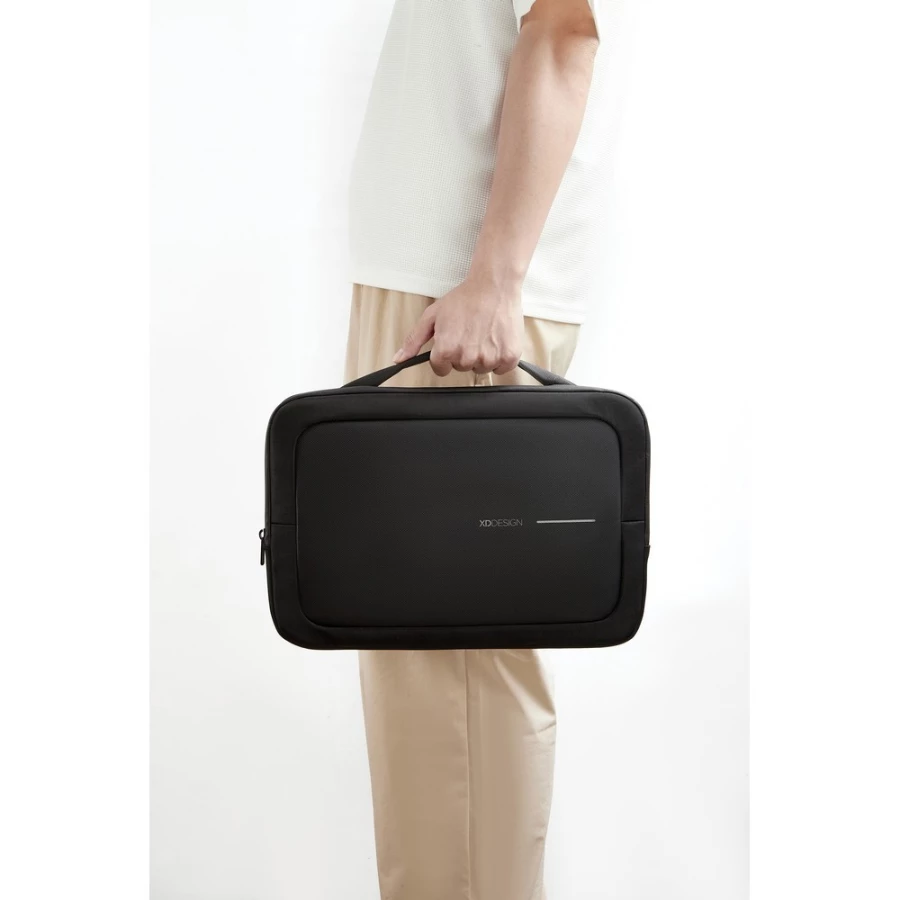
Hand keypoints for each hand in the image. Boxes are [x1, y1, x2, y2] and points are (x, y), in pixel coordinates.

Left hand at [392, 274, 523, 376]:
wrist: (493, 286)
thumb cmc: (464, 298)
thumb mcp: (431, 316)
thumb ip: (413, 340)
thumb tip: (398, 359)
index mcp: (446, 350)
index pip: (441, 369)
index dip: (445, 355)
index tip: (452, 341)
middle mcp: (467, 357)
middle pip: (461, 367)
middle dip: (463, 353)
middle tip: (469, 332)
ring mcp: (489, 359)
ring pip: (481, 368)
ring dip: (482, 355)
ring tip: (483, 333)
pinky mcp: (508, 357)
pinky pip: (501, 368)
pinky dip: (500, 357)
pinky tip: (496, 339)